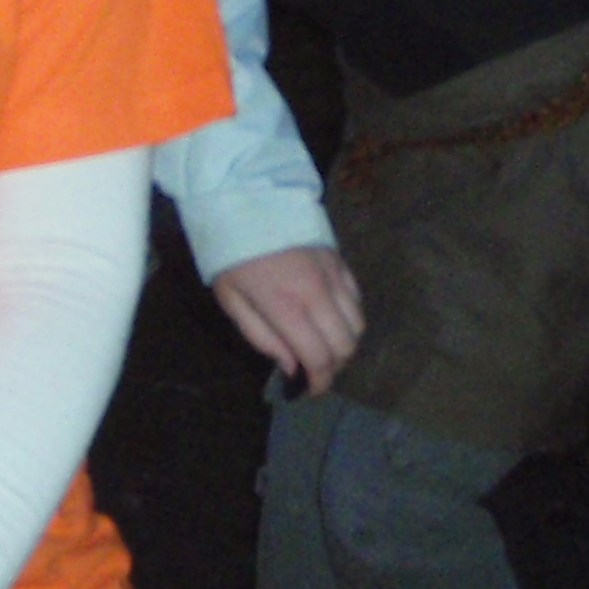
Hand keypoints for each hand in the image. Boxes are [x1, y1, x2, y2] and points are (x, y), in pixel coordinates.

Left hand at [209, 244, 364, 393]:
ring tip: (323, 345)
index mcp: (288, 307)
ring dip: (344, 343)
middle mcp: (319, 295)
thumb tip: (291, 364)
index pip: (320, 358)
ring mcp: (335, 276)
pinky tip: (330, 318)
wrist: (247, 198)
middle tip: (314, 369)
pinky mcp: (341, 261)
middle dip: (333, 366)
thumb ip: (262, 336)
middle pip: (346, 346)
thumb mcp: (232, 299)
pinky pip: (357, 299)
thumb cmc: (231, 252)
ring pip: (358, 325)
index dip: (319, 382)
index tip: (309, 390)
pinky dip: (349, 317)